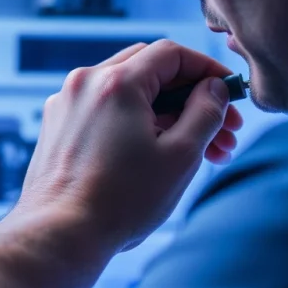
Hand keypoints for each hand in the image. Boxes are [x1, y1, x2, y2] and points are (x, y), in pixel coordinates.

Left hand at [15, 39, 243, 251]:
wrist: (59, 234)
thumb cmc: (121, 200)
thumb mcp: (181, 155)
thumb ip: (206, 112)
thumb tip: (214, 88)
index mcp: (117, 82)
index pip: (172, 53)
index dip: (208, 70)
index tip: (230, 94)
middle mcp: (86, 82)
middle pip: (149, 68)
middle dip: (190, 96)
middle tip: (222, 130)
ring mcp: (67, 103)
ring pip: (127, 91)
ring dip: (164, 113)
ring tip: (196, 151)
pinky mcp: (57, 125)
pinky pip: (104, 109)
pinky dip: (133, 122)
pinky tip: (153, 154)